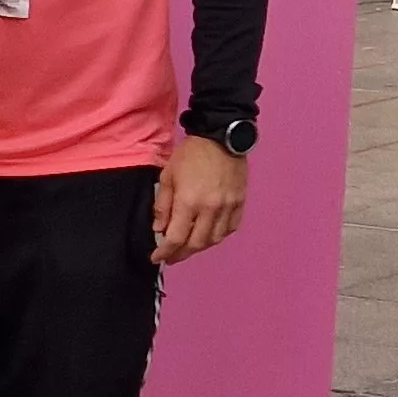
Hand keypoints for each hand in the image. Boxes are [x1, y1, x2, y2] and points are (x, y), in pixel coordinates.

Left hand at [153, 135, 247, 263]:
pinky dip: (218, 236)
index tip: (156, 258)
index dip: (165, 252)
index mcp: (189, 202)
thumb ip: (162, 205)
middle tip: (171, 257)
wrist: (221, 137)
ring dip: (199, 247)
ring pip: (215, 239)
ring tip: (187, 247)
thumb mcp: (168, 176)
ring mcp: (229, 206)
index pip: (176, 238)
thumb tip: (159, 229)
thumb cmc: (191, 154)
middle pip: (196, 243)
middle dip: (181, 254)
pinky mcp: (240, 202)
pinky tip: (208, 235)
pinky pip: (230, 228)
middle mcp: (211, 208)